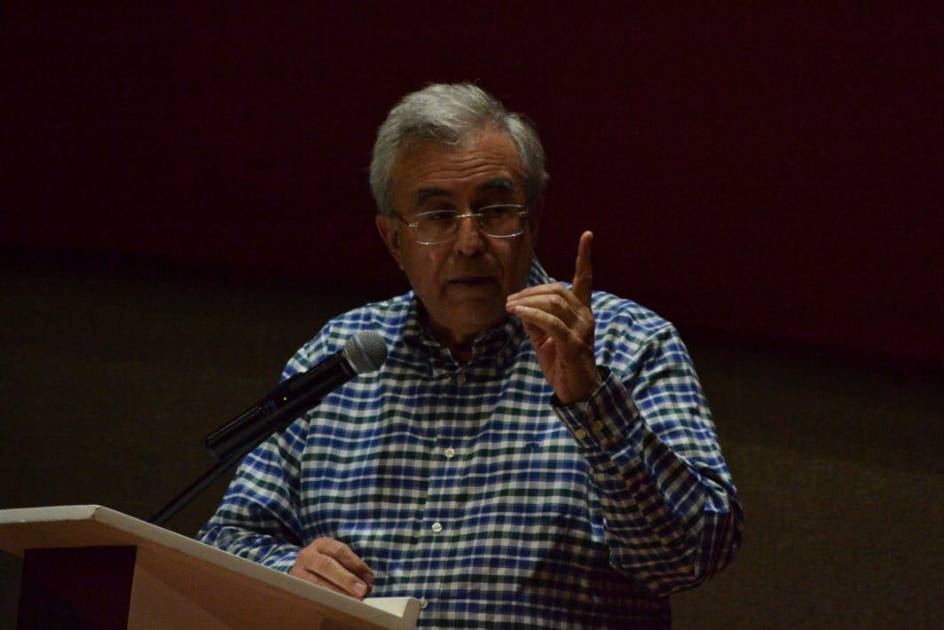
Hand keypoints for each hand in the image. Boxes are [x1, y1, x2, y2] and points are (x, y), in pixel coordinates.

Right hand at [289, 537, 373, 599]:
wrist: (301, 569)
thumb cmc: (325, 562)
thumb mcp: (336, 557)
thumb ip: (352, 565)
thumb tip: (368, 580)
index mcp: (321, 544)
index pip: (340, 551)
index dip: (356, 564)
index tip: (369, 577)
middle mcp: (307, 555)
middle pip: (327, 565)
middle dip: (346, 579)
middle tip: (362, 591)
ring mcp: (298, 572)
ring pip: (318, 583)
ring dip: (338, 593)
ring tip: (353, 601)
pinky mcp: (296, 589)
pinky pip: (312, 595)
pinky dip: (328, 601)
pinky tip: (339, 605)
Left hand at [506, 231, 600, 403]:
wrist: (577, 392)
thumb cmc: (561, 364)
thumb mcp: (543, 338)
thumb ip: (534, 320)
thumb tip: (519, 306)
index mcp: (581, 312)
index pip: (585, 279)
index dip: (585, 257)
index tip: (587, 235)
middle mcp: (585, 317)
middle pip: (558, 290)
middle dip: (531, 291)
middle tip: (510, 300)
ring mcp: (582, 330)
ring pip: (554, 303)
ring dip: (527, 301)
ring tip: (509, 306)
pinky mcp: (573, 344)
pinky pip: (551, 322)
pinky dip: (532, 314)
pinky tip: (517, 313)